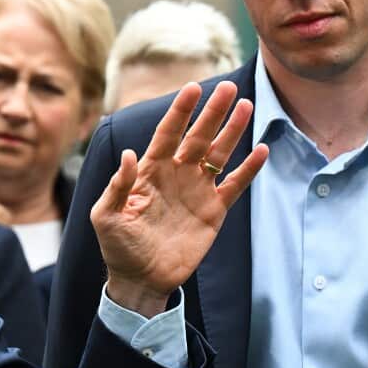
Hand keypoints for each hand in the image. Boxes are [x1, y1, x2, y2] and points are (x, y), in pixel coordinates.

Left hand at [92, 81, 268, 316]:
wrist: (141, 280)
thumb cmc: (118, 247)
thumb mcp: (106, 217)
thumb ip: (117, 186)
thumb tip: (129, 154)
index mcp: (150, 170)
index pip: (167, 133)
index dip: (180, 111)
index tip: (192, 88)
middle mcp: (176, 174)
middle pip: (198, 136)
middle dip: (213, 112)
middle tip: (229, 87)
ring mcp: (197, 191)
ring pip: (218, 154)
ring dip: (232, 131)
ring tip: (246, 106)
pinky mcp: (213, 211)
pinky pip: (234, 185)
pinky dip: (248, 169)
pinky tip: (261, 151)